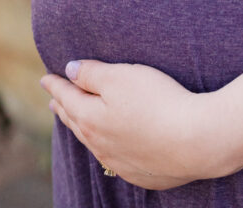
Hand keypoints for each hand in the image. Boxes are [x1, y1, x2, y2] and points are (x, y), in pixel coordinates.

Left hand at [41, 59, 223, 189]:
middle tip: (54, 101)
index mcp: (90, 118)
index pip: (67, 97)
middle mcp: (100, 144)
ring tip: (75, 121)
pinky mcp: (141, 172)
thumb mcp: (121, 77)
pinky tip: (109, 145)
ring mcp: (120, 161)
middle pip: (76, 122)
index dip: (56, 85)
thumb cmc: (158, 101)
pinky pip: (114, 158)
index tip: (46, 78)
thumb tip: (68, 70)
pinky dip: (104, 146)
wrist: (197, 140)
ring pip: (93, 142)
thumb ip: (91, 74)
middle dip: (64, 108)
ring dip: (81, 128)